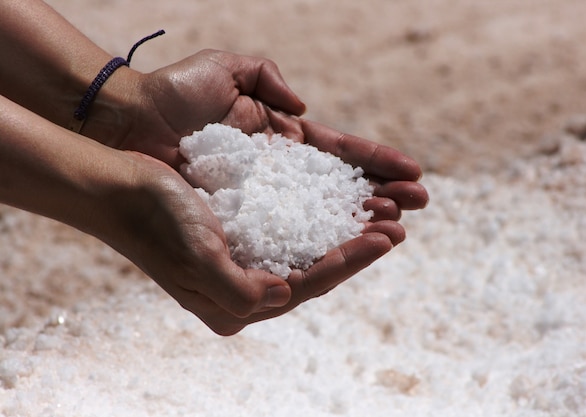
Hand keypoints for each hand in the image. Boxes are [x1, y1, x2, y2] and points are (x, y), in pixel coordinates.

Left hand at [110, 49, 427, 215]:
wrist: (131, 124)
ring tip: (396, 229)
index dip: (376, 163)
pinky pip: (285, 236)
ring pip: (321, 218)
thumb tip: (303, 110)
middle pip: (340, 190)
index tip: (414, 172)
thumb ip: (268, 78)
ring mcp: (262, 203)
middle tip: (418, 204)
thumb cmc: (175, 94)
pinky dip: (318, 243)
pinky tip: (348, 249)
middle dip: (381, 196)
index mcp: (283, 141)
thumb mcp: (228, 71)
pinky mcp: (241, 224)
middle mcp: (279, 177)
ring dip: (361, 224)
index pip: (339, 155)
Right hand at [113, 152, 420, 335]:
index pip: (308, 285)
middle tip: (399, 226)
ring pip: (310, 250)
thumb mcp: (194, 258)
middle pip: (316, 270)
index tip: (387, 238)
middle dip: (358, 248)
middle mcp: (245, 289)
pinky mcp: (244, 237)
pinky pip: (293, 230)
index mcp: (236, 304)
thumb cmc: (153, 221)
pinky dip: (321, 218)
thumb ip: (239, 290)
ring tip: (382, 214)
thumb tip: (285, 293)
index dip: (350, 262)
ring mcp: (246, 263)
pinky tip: (342, 205)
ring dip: (345, 233)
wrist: (119, 189)